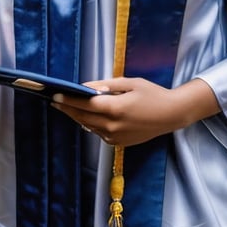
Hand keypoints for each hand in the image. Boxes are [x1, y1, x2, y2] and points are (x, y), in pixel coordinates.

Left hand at [51, 76, 219, 146]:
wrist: (171, 115)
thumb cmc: (152, 94)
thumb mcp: (130, 83)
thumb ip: (107, 85)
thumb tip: (86, 88)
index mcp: (115, 108)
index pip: (84, 105)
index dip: (67, 100)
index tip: (54, 95)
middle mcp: (112, 125)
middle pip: (82, 117)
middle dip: (67, 109)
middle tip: (55, 101)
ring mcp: (115, 137)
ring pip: (88, 126)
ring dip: (77, 117)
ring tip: (66, 107)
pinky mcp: (118, 143)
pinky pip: (98, 132)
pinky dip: (90, 124)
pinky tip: (85, 116)